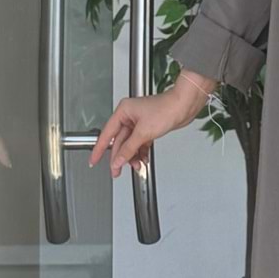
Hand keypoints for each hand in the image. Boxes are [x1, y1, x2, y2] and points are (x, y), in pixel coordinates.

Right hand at [90, 69, 213, 175]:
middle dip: (120, 157)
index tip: (93, 160)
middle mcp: (129, 116)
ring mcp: (139, 122)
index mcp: (123, 111)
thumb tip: (117, 160)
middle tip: (117, 171)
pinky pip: (139, 143)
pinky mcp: (148, 127)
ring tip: (135, 165)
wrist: (184, 106)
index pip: (106, 134)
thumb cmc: (166, 109)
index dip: (99, 149)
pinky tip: (142, 159)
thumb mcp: (143, 132)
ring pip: (130, 144)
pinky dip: (140, 152)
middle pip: (119, 142)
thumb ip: (129, 149)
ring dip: (132, 156)